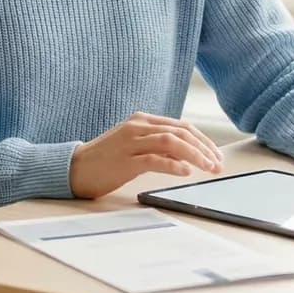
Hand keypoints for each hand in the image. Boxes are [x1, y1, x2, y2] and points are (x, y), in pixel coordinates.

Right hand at [69, 113, 224, 198]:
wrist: (75, 168)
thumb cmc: (107, 160)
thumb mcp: (136, 147)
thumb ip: (158, 147)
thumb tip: (186, 156)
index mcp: (142, 120)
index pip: (181, 126)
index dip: (203, 140)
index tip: (216, 155)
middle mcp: (137, 127)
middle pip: (180, 132)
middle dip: (204, 148)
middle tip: (218, 165)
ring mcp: (130, 142)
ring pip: (171, 142)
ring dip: (194, 155)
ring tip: (208, 168)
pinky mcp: (124, 160)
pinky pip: (154, 159)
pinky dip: (173, 165)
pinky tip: (185, 172)